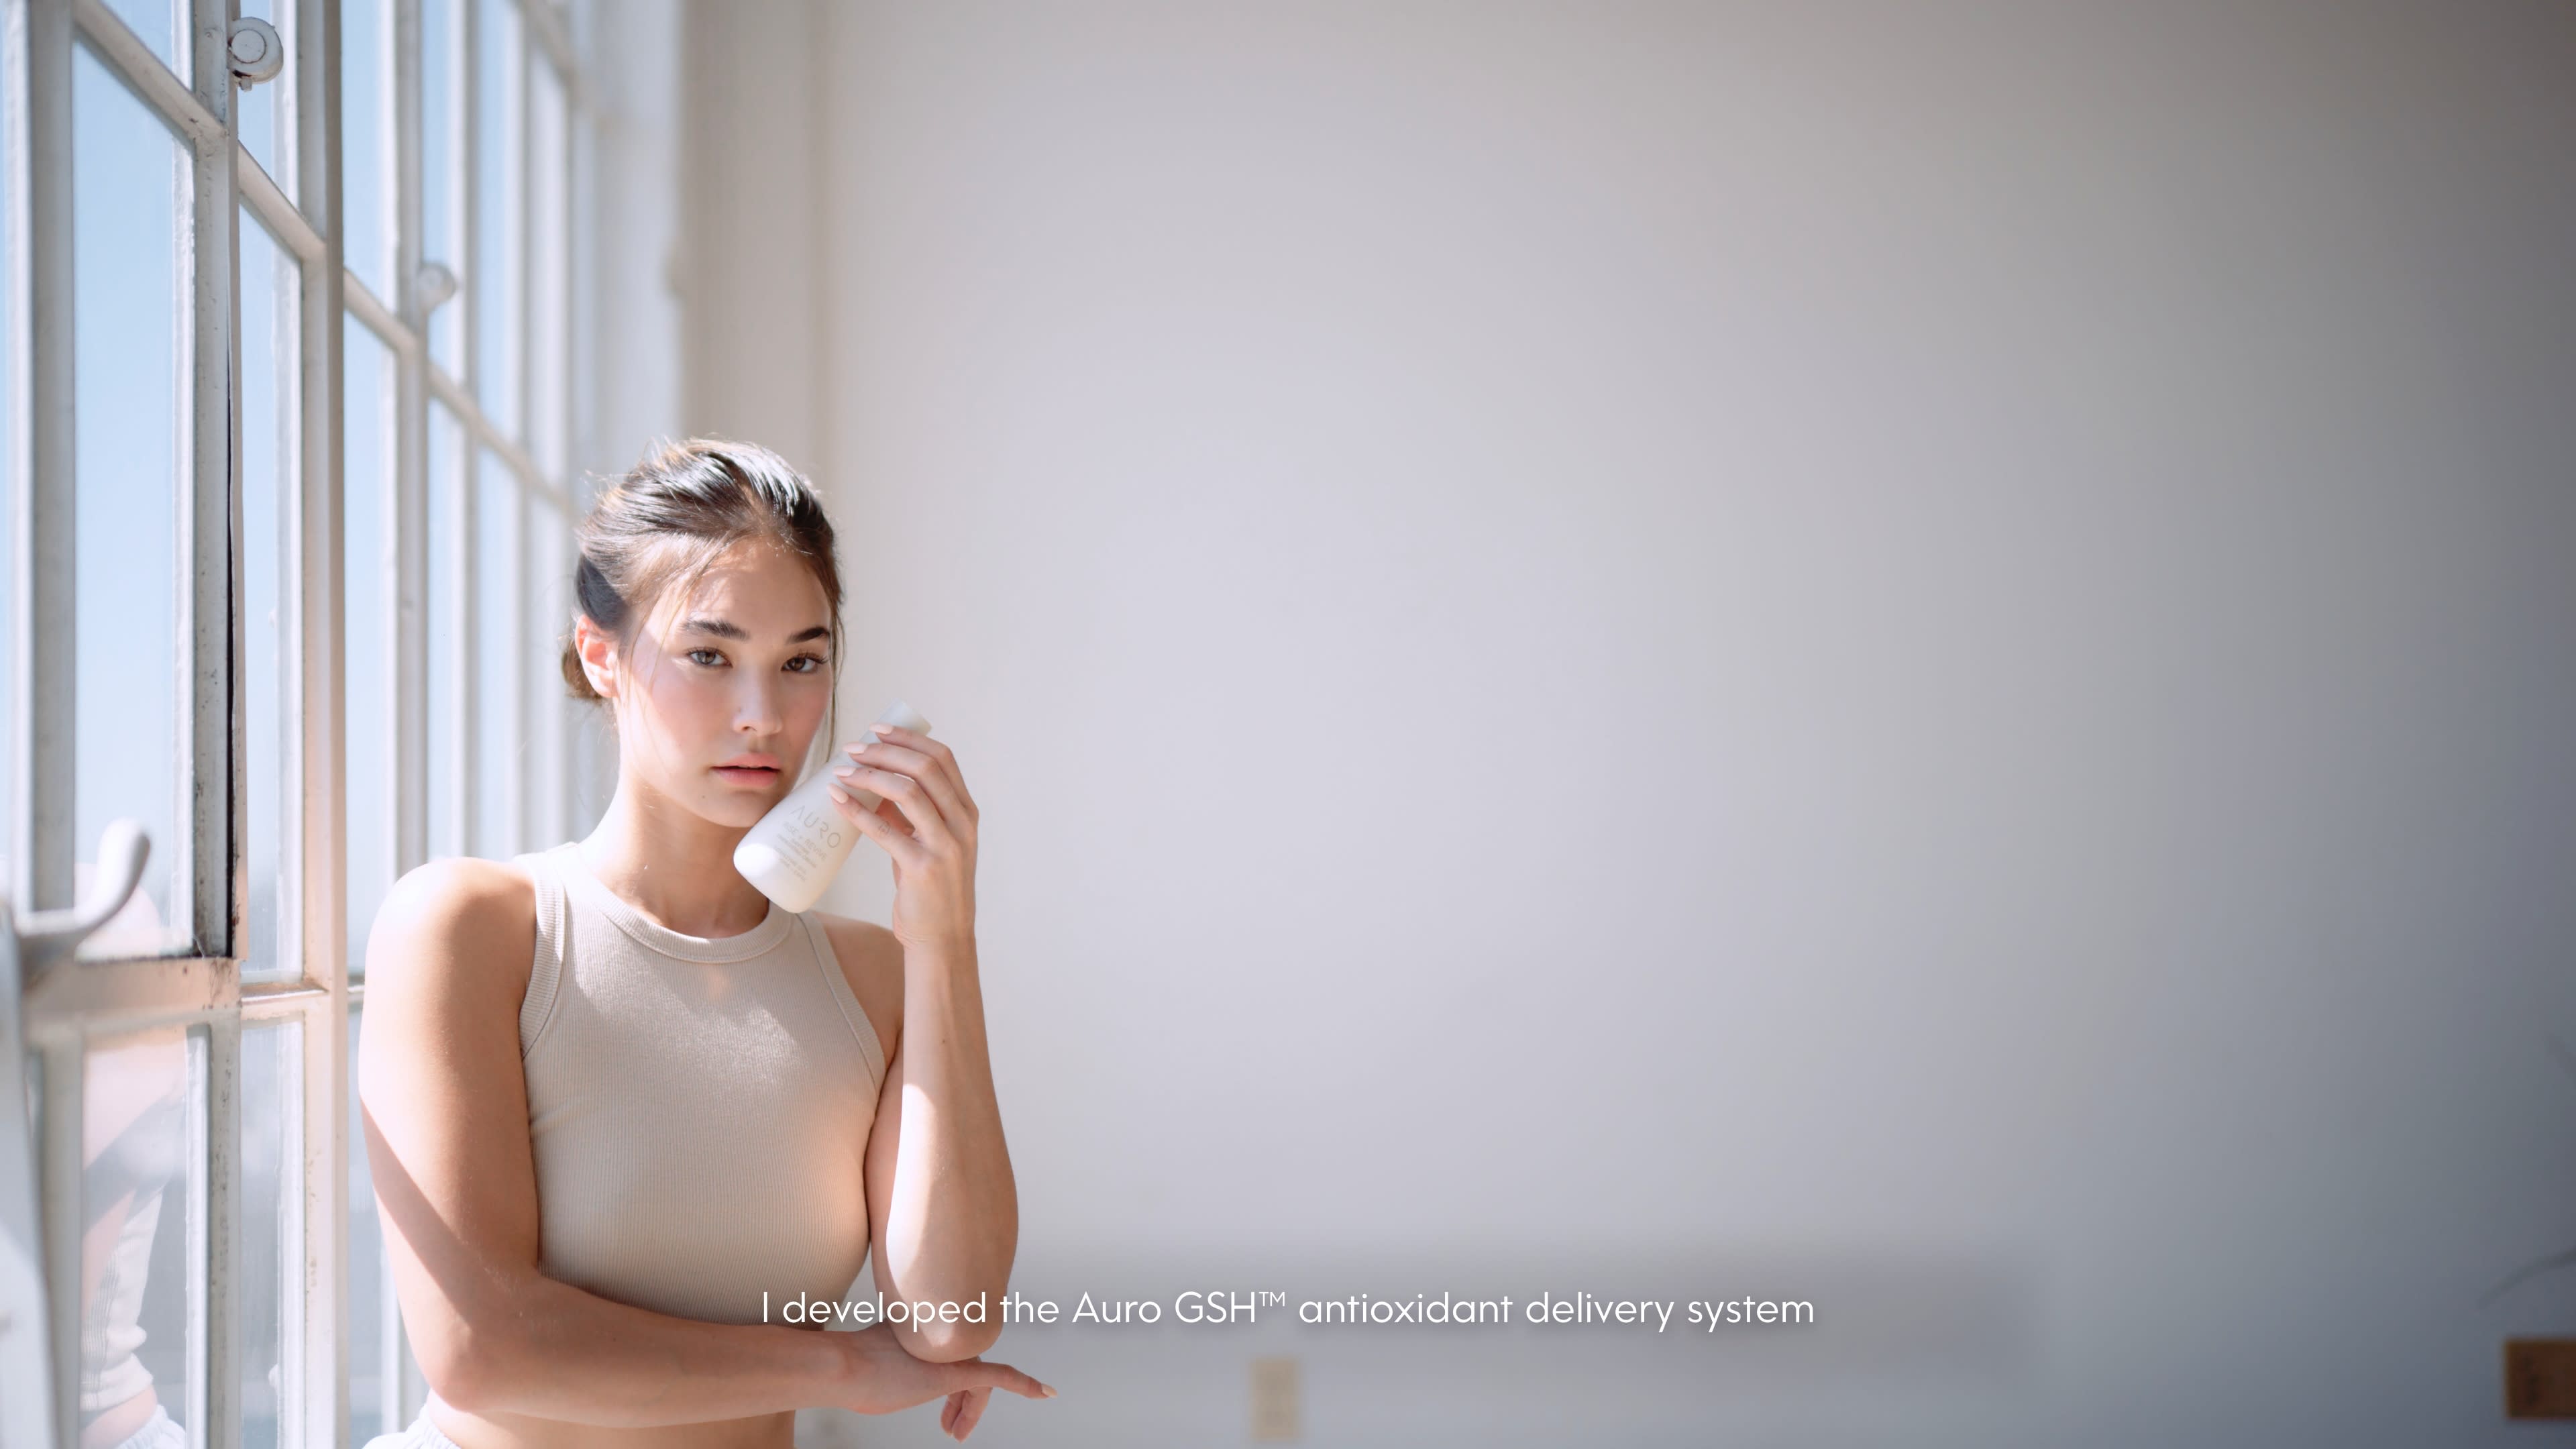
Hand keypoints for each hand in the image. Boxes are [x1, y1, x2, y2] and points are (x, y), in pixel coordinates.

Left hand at [828, 723, 979, 951]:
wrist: (942, 938)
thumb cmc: (930, 889)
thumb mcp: (928, 843)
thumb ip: (909, 814)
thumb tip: (874, 783)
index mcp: (966, 812)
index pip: (942, 758)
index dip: (909, 738)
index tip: (877, 729)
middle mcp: (961, 824)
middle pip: (926, 768)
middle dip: (885, 751)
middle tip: (853, 748)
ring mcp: (945, 846)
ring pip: (908, 791)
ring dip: (870, 774)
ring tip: (842, 770)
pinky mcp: (922, 868)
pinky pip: (884, 830)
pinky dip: (857, 810)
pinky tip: (837, 799)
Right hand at [835, 1323, 1052, 1438]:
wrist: (842, 1366)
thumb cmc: (850, 1370)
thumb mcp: (877, 1359)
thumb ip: (893, 1357)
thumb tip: (882, 1364)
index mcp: (928, 1331)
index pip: (955, 1355)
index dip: (955, 1384)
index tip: (950, 1405)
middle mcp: (944, 1338)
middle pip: (968, 1369)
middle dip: (963, 1403)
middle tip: (951, 1429)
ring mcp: (951, 1353)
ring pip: (977, 1381)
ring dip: (971, 1410)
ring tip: (955, 1432)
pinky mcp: (956, 1371)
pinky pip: (999, 1377)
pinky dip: (1024, 1384)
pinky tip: (1044, 1393)